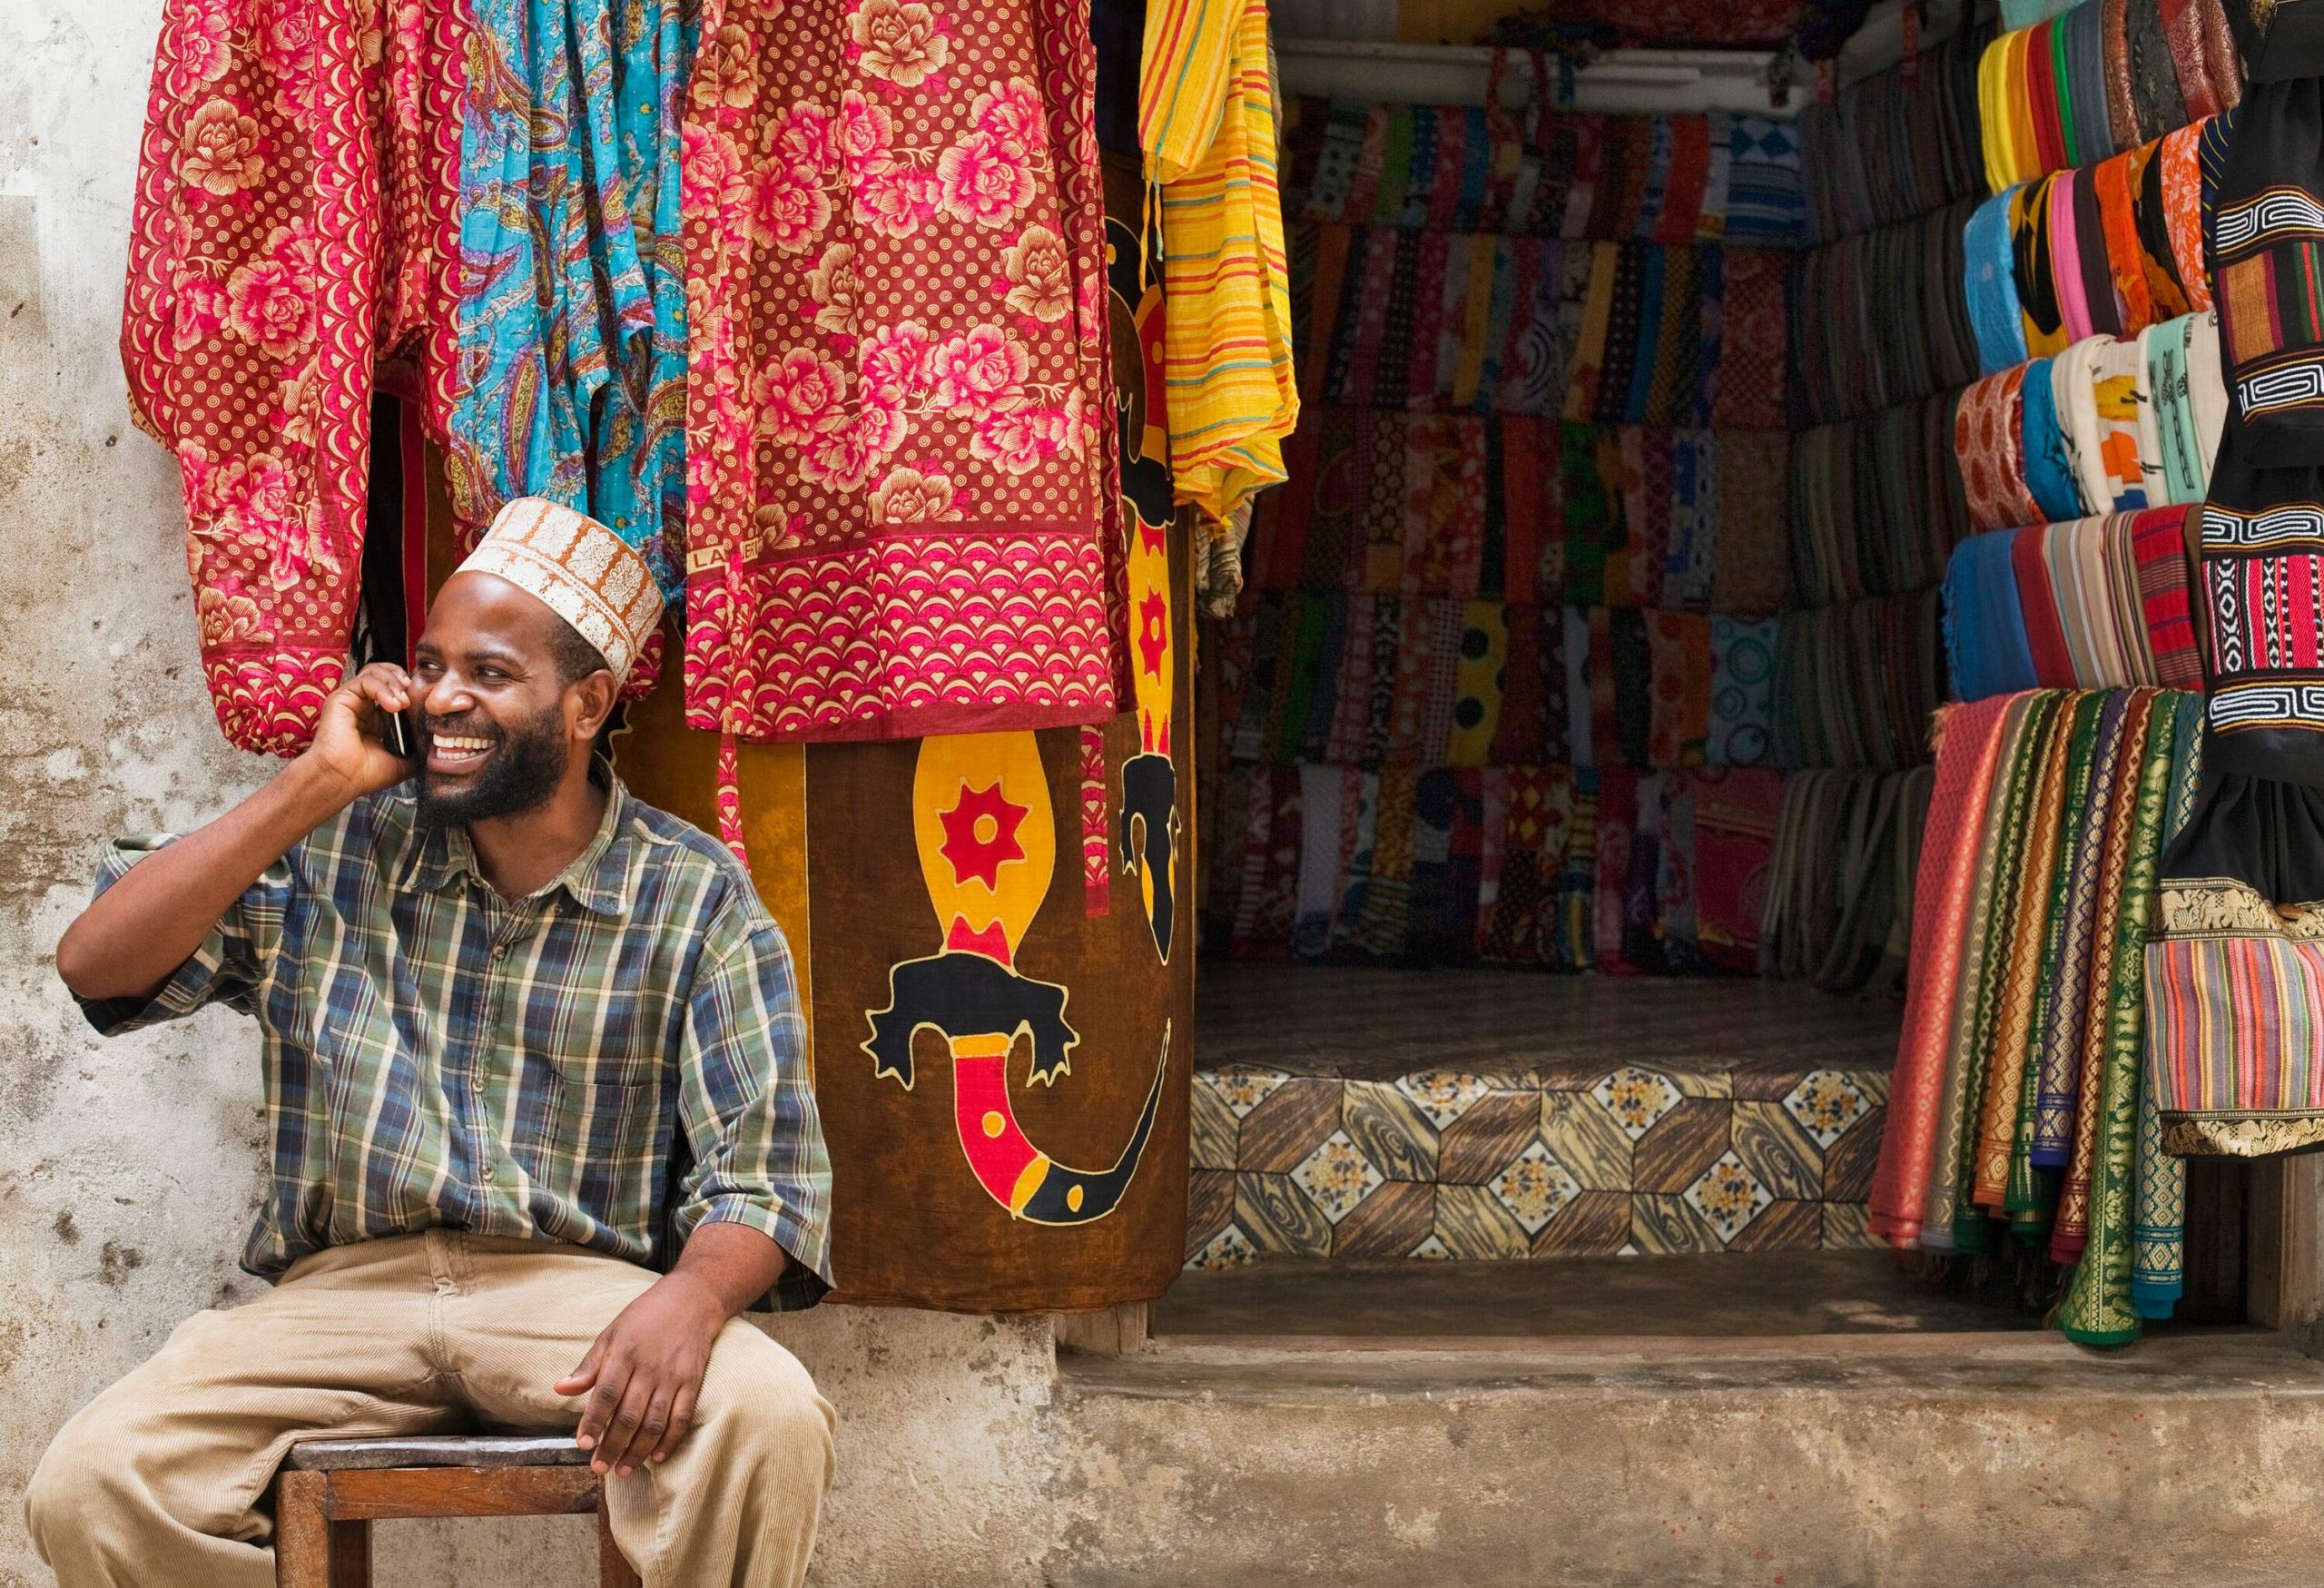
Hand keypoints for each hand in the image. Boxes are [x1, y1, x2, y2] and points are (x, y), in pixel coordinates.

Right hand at [303, 663, 415, 802]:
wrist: (342, 780)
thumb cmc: (364, 774)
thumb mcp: (401, 762)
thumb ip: (417, 750)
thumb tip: (435, 746)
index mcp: (377, 718)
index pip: (394, 689)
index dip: (410, 690)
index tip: (423, 702)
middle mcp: (363, 706)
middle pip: (385, 674)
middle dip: (403, 680)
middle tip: (413, 698)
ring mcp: (351, 701)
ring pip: (375, 672)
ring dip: (394, 683)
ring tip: (403, 703)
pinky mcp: (341, 698)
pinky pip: (365, 680)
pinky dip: (383, 688)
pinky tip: (393, 705)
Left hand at [556, 1271, 725, 1476]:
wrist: (693, 1299)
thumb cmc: (646, 1317)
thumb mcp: (612, 1333)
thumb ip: (589, 1365)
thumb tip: (560, 1389)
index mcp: (625, 1353)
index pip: (605, 1394)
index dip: (593, 1421)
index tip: (582, 1444)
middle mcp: (649, 1367)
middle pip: (629, 1415)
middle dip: (612, 1446)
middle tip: (599, 1468)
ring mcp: (673, 1376)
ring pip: (655, 1422)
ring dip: (638, 1451)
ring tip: (623, 1471)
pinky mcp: (693, 1381)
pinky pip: (682, 1417)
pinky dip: (670, 1440)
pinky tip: (658, 1457)